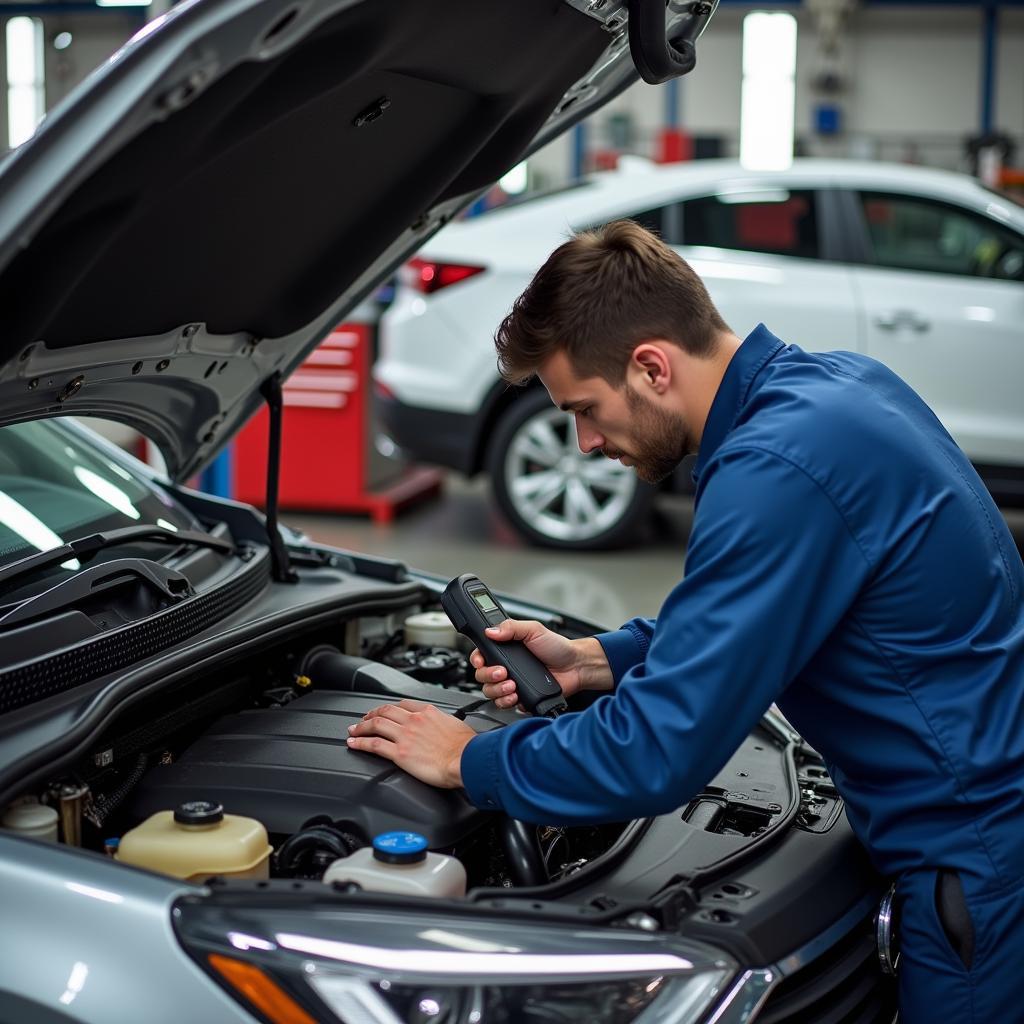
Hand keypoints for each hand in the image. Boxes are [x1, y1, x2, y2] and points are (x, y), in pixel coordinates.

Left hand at [346, 700, 474, 787]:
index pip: (402, 704)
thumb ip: (443, 722)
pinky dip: (360, 743)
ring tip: (353, 730)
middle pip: (385, 712)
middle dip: (370, 715)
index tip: (383, 711)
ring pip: (375, 725)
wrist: (466, 760)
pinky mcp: (400, 753)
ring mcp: (405, 736)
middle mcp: (413, 721)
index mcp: (427, 712)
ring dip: (360, 727)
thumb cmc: (466, 747)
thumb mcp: (456, 724)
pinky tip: (353, 744)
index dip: (388, 707)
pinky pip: (374, 745)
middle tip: (363, 719)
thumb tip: (443, 725)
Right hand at [472, 620, 612, 709]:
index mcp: (505, 649)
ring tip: (511, 686)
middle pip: (481, 676)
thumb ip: (511, 627)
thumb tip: (491, 630)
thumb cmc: (557, 647)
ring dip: (497, 690)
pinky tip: (516, 695)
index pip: (480, 655)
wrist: (576, 667)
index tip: (481, 661)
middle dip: (488, 676)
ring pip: (490, 692)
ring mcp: (512, 683)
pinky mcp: (520, 697)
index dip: (476, 660)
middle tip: (502, 673)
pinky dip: (508, 701)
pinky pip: (505, 704)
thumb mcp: (534, 630)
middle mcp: (506, 667)